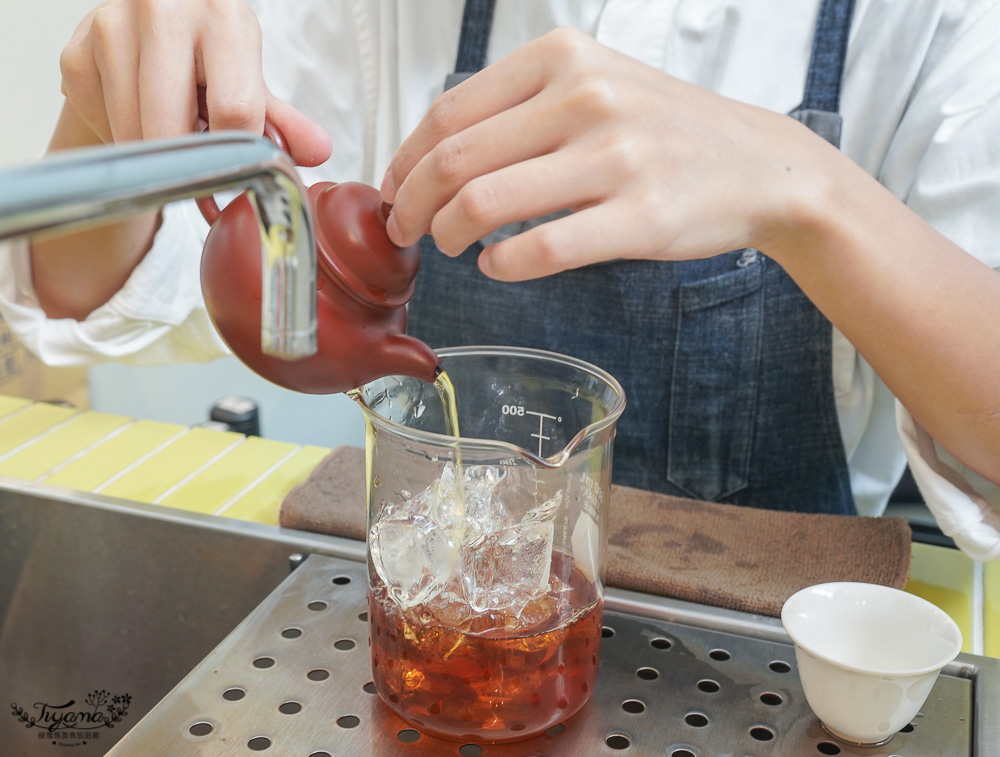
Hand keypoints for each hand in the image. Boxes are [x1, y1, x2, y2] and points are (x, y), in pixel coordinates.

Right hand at [57, 0, 329, 164]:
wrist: (146, 29)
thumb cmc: (206, 58)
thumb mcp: (251, 81)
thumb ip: (284, 121)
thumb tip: (319, 152)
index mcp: (223, 15)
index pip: (235, 109)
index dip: (239, 158)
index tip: (240, 185)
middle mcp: (164, 10)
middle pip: (174, 128)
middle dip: (192, 170)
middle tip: (205, 188)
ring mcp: (111, 28)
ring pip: (135, 136)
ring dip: (159, 160)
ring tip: (178, 145)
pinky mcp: (76, 55)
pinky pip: (105, 129)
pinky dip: (127, 142)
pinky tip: (143, 120)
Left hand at [381, 27, 842, 280]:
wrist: (760, 165)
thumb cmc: (666, 130)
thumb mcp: (595, 84)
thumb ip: (521, 106)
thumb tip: (435, 154)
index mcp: (564, 59)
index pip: (449, 112)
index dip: (405, 161)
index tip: (393, 190)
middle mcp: (586, 98)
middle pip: (455, 159)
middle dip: (412, 204)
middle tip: (406, 230)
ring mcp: (615, 157)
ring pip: (486, 203)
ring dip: (448, 234)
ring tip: (450, 246)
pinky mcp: (639, 217)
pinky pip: (542, 249)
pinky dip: (502, 265)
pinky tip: (497, 265)